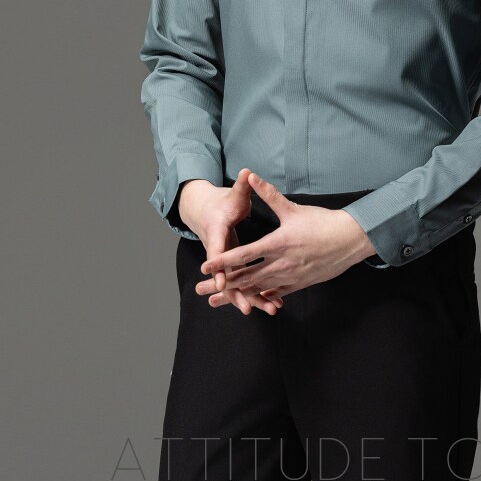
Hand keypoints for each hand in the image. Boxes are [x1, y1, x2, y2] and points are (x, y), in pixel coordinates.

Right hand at [179, 170, 284, 316]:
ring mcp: (228, 261)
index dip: (220, 267)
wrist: (205, 212)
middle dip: (237, 293)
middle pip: (227, 276)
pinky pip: (247, 282)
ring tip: (272, 309)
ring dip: (252, 297)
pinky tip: (275, 303)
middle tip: (248, 308)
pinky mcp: (237, 266)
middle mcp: (220, 252)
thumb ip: (241, 185)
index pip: (217, 252)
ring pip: (239, 283)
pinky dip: (259, 292)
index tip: (222, 281)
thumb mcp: (231, 194)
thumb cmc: (221, 203)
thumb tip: (246, 170)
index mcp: (217, 234)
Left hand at [195, 171, 377, 304]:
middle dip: (222, 283)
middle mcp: (282, 263)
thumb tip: (251, 176)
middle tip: (201, 290)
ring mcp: (291, 276)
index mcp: (277, 243)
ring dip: (237, 294)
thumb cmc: (323, 222)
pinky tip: (251, 299)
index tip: (205, 266)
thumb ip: (269, 195)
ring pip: (258, 288)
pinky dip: (262, 295)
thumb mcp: (293, 208)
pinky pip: (276, 293)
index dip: (222, 261)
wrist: (350, 240)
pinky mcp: (300, 282)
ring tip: (218, 300)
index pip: (243, 254)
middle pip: (246, 276)